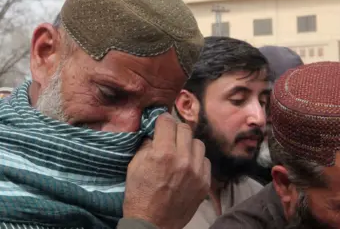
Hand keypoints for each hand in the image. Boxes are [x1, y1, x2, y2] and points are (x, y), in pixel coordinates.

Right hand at [123, 113, 210, 228]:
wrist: (152, 224)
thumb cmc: (139, 194)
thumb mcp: (134, 166)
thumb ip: (146, 146)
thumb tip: (155, 134)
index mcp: (163, 153)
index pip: (167, 121)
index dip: (161, 121)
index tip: (160, 124)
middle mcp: (183, 159)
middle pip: (185, 128)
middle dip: (175, 130)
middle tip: (169, 138)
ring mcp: (197, 171)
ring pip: (198, 143)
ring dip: (188, 144)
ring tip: (180, 153)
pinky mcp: (205, 183)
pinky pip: (205, 161)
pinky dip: (196, 160)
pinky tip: (187, 167)